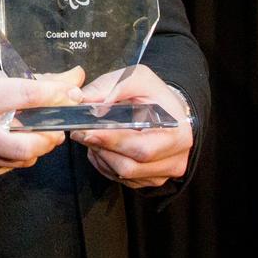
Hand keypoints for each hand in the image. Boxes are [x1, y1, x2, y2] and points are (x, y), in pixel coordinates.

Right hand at [0, 67, 83, 178]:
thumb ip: (33, 81)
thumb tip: (74, 80)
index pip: (26, 96)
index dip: (55, 96)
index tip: (72, 96)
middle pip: (26, 144)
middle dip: (50, 138)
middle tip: (56, 130)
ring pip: (20, 160)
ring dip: (35, 149)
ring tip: (33, 135)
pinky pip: (6, 168)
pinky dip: (15, 157)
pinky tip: (8, 144)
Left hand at [69, 64, 194, 189]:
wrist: (169, 109)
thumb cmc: (155, 95)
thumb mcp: (137, 78)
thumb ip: (110, 86)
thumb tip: (80, 98)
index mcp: (178, 135)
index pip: (142, 148)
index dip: (112, 142)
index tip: (88, 131)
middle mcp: (174, 160)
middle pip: (129, 166)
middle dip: (101, 148)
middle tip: (80, 132)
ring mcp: (162, 173)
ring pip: (121, 174)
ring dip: (100, 155)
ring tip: (92, 135)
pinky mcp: (149, 179)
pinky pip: (120, 178)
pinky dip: (105, 163)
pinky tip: (102, 145)